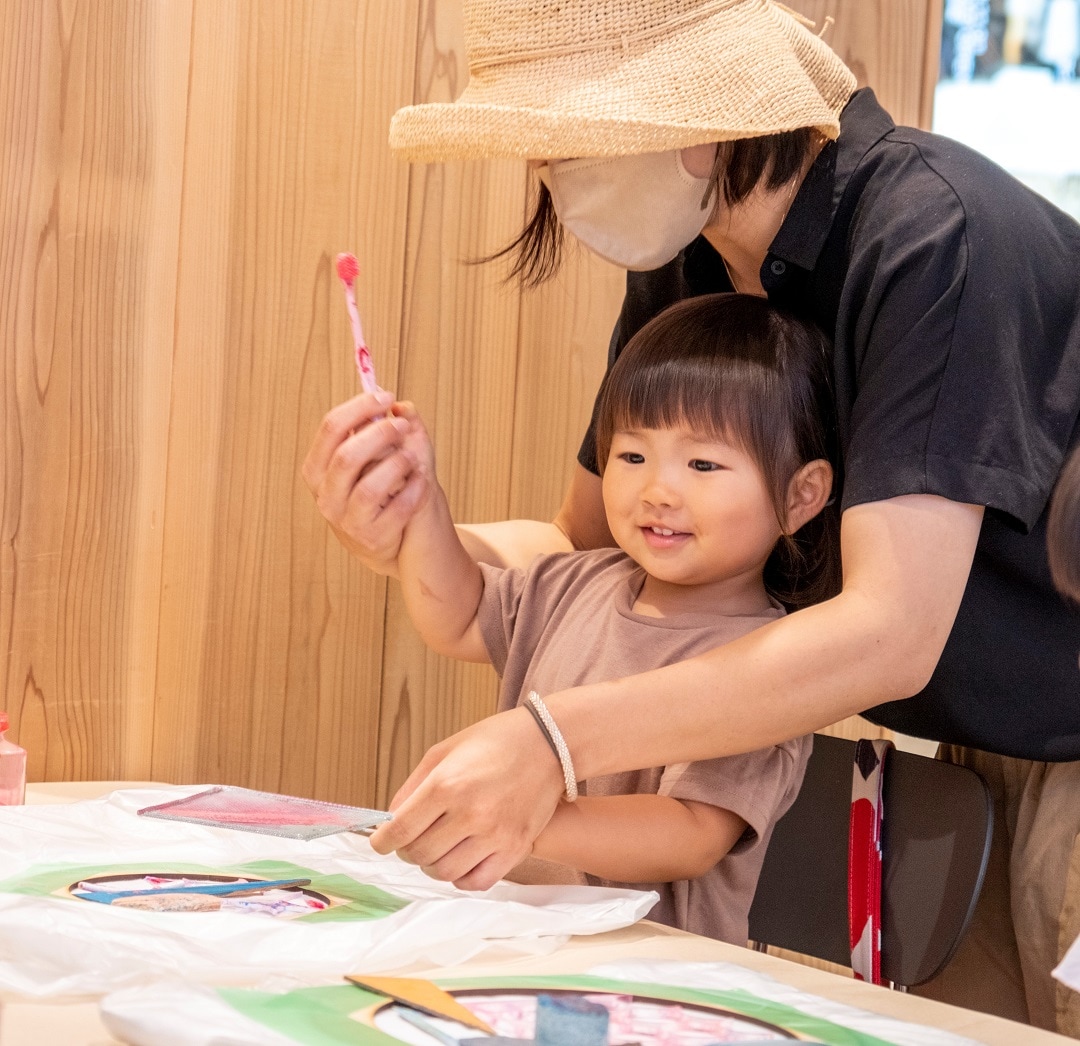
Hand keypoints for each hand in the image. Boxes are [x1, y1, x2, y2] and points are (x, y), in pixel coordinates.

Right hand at [302, 392, 433, 574]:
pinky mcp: (372, 537)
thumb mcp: (372, 457)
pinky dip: (414, 490)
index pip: (331, 428)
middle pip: (347, 456)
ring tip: (411, 458)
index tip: (385, 396)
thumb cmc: (376, 488)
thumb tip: (398, 405)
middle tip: (402, 425)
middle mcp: (326, 495)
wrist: (383, 538)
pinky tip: (421, 480)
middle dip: (379, 434)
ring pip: (370, 487)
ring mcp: (346, 520)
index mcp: (317, 468)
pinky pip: (396, 509)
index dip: (360, 407)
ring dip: (396, 465)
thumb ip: (380, 428)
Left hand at [369, 708, 563, 889]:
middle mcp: (470, 813)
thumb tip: (392, 820)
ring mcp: (495, 834)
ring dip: (432, 864)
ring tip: (438, 848)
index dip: (382, 841)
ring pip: (444, 872)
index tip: (380, 842)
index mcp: (448, 784)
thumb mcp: (445, 750)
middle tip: (411, 840)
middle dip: (407, 850)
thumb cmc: (496, 741)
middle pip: (419, 854)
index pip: (400, 830)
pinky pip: (477, 882)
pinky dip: (461, 878)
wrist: (549, 743)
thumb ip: (413, 786)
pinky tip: (461, 860)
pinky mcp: (516, 848)